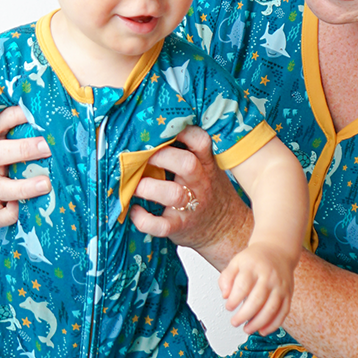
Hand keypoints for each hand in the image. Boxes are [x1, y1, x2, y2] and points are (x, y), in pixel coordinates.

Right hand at [0, 106, 51, 226]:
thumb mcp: (2, 130)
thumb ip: (19, 118)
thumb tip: (49, 98)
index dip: (15, 116)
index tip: (35, 112)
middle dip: (24, 150)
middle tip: (48, 146)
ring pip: (1, 188)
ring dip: (24, 187)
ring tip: (45, 184)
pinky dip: (10, 215)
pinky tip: (24, 210)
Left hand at [128, 125, 249, 261]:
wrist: (225, 229)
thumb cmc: (208, 193)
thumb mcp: (208, 169)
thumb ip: (191, 152)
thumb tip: (157, 129)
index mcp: (207, 166)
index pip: (201, 142)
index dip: (183, 132)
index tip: (163, 129)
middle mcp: (200, 185)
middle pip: (186, 164)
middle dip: (160, 156)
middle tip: (141, 156)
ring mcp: (190, 207)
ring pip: (173, 194)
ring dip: (148, 187)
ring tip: (133, 185)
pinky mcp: (179, 227)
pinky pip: (160, 226)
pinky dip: (143, 219)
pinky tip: (134, 210)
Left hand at [218, 240, 295, 335]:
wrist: (278, 251)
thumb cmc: (255, 259)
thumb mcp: (236, 262)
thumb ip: (226, 278)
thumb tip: (225, 295)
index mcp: (253, 267)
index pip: (243, 286)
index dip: (234, 300)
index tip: (229, 307)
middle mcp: (269, 276)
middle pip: (257, 299)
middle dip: (244, 315)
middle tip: (235, 322)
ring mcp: (280, 286)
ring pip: (271, 308)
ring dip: (258, 323)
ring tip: (247, 329)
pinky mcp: (288, 294)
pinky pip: (283, 312)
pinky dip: (274, 324)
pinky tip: (263, 330)